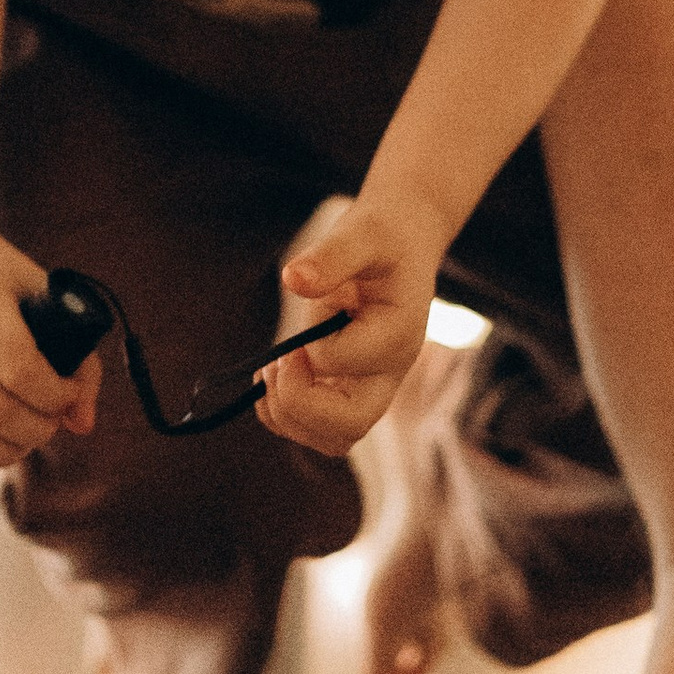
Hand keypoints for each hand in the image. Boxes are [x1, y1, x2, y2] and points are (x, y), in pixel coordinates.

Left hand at [260, 185, 447, 453]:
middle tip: (278, 361)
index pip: (341, 363)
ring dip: (288, 415)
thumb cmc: (382, 239)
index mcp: (399, 335)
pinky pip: (320, 431)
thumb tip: (293, 279)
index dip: (309, 344)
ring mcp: (372, 388)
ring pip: (333, 440)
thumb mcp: (362, 233)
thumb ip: (332, 256)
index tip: (309, 307)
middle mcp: (389, 373)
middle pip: (348, 426)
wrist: (400, 247)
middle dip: (298, 401)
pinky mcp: (353, 392)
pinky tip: (276, 374)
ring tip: (272, 370)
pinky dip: (286, 415)